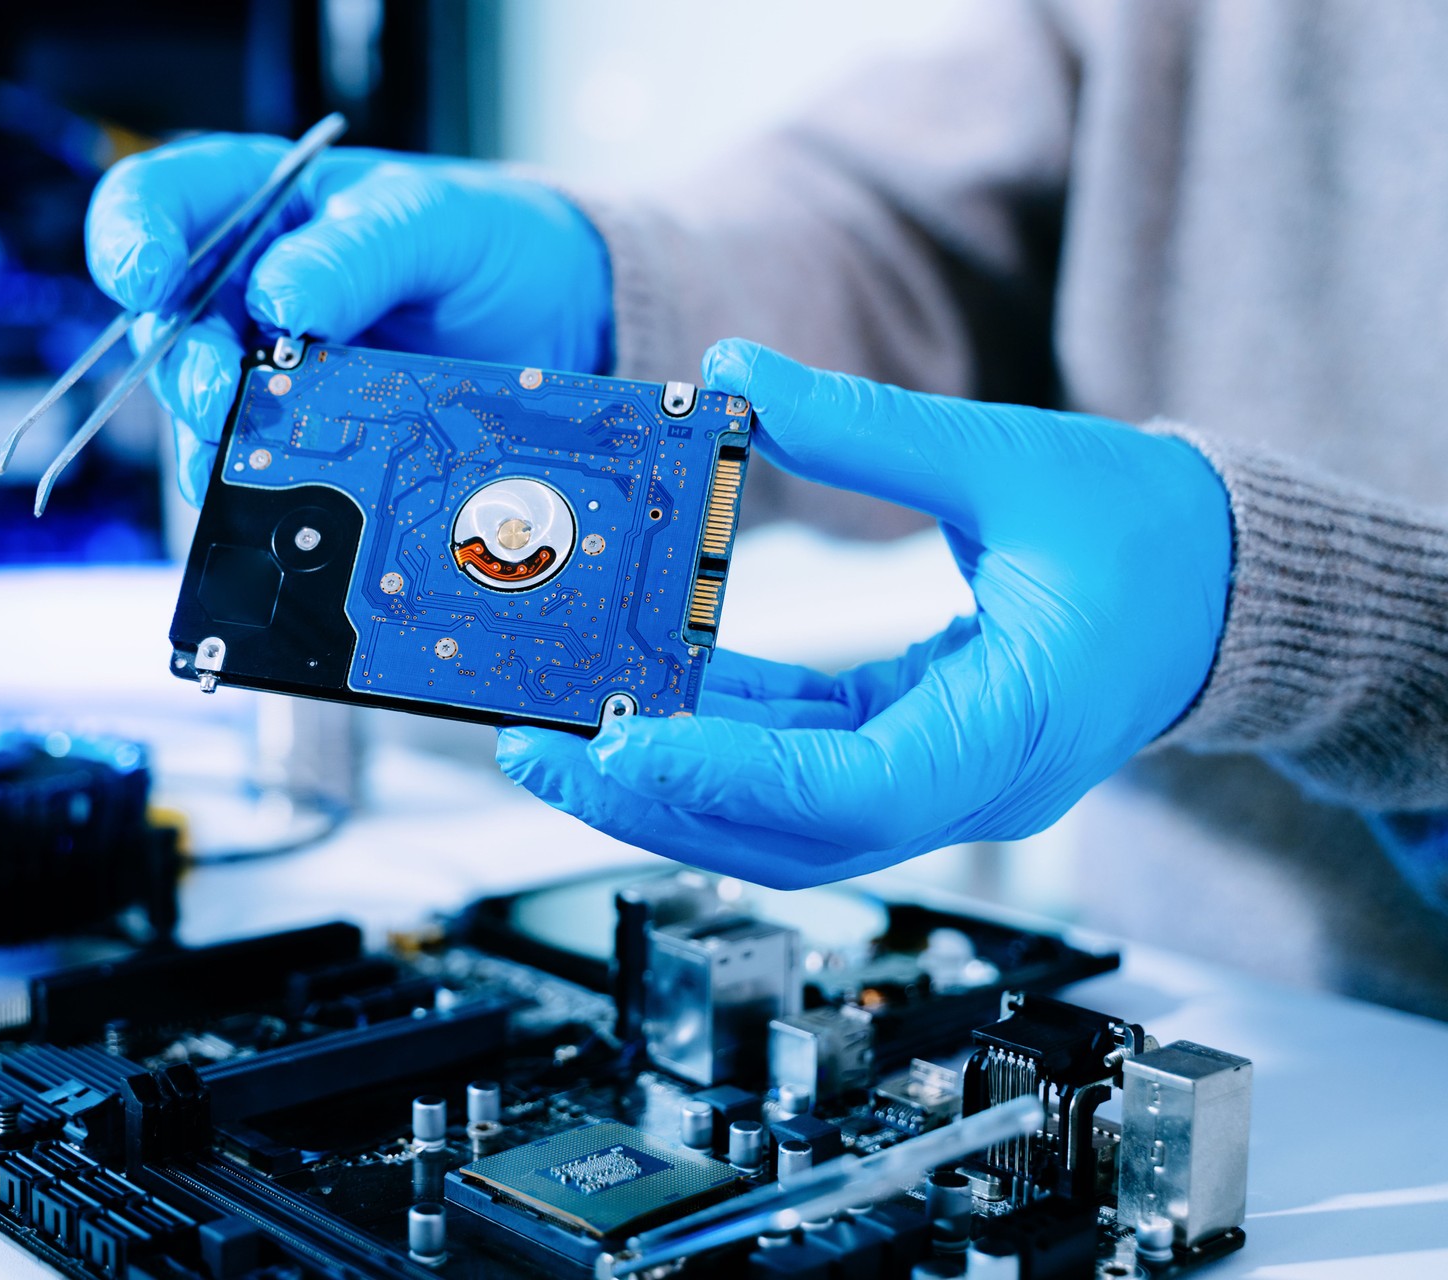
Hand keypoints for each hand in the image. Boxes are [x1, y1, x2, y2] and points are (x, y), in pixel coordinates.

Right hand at [85, 135, 612, 501]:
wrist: (560, 324)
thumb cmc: (490, 245)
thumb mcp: (437, 223)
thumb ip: (359, 249)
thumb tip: (280, 296)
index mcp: (263, 205)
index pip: (163, 202)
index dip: (132, 236)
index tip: (145, 276)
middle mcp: (247, 287)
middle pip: (169, 324)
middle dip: (184, 362)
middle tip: (219, 392)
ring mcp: (270, 368)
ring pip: (201, 406)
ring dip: (211, 435)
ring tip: (240, 456)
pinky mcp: (305, 435)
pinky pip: (257, 463)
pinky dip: (257, 482)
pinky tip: (273, 492)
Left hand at [498, 339, 1232, 887]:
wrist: (1227, 589)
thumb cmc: (1150, 535)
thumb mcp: (1013, 459)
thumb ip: (866, 426)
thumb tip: (734, 375)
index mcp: (1014, 729)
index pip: (851, 788)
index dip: (728, 778)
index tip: (622, 749)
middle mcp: (973, 783)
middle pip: (791, 831)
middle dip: (656, 801)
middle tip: (538, 749)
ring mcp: (945, 781)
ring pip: (785, 816)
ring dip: (674, 782)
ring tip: (564, 734)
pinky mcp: (921, 753)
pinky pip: (806, 766)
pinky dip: (725, 739)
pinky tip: (653, 692)